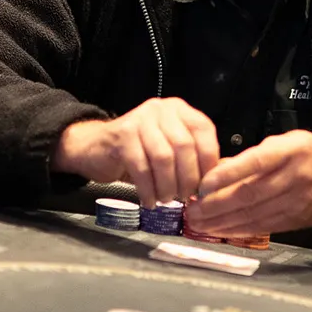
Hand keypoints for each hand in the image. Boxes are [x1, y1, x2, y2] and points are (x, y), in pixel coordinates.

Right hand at [52, 98, 219, 205]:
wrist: (95, 148)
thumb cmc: (139, 152)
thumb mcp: (169, 147)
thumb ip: (192, 156)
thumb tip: (216, 181)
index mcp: (179, 109)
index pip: (204, 131)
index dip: (208, 161)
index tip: (206, 186)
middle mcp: (161, 109)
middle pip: (184, 146)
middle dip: (188, 178)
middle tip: (185, 197)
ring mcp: (140, 120)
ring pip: (164, 158)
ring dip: (168, 186)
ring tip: (166, 200)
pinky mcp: (122, 136)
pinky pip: (142, 168)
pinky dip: (148, 190)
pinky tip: (149, 202)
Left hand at [185, 130, 311, 236]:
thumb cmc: (308, 154)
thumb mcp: (284, 143)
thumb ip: (253, 156)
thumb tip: (216, 172)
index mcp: (292, 150)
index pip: (255, 163)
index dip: (227, 175)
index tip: (202, 185)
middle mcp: (296, 176)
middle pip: (250, 194)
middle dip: (216, 205)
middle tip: (192, 209)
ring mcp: (297, 201)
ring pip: (254, 215)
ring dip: (222, 222)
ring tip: (198, 223)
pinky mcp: (296, 221)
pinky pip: (262, 227)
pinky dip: (238, 229)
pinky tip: (220, 230)